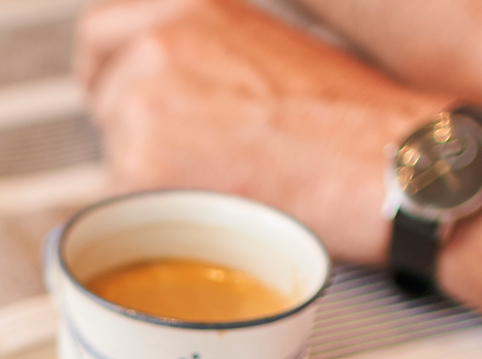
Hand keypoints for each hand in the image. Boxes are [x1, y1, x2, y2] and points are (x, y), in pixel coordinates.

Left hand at [74, 0, 439, 265]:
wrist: (381, 166)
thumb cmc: (346, 120)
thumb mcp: (264, 50)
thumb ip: (201, 56)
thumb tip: (161, 89)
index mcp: (187, 6)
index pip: (100, 31)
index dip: (107, 68)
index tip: (121, 92)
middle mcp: (154, 44)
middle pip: (105, 99)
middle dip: (133, 128)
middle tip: (186, 156)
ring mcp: (141, 105)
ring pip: (114, 154)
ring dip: (151, 175)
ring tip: (224, 184)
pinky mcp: (139, 168)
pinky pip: (124, 203)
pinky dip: (161, 215)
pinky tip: (218, 211)